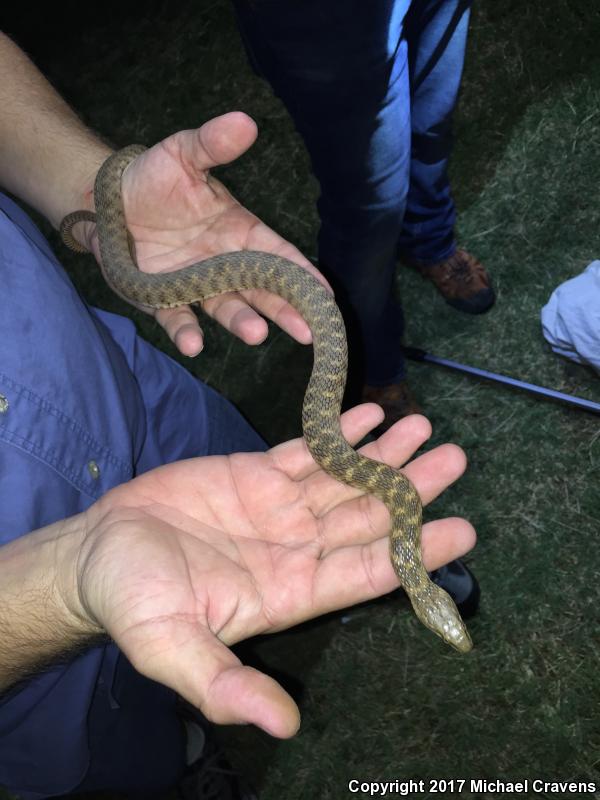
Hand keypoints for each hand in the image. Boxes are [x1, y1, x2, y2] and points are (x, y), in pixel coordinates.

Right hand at [70, 407, 474, 737]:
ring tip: (423, 427)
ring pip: (346, 479)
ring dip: (385, 455)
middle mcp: (297, 548)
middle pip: (368, 517)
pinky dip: (339, 434)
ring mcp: (280, 508)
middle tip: (454, 459)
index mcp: (290, 592)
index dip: (414, 552)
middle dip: (412, 489)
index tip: (460, 530)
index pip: (366, 572)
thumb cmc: (133, 601)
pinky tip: (368, 417)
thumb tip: (285, 726)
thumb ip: (224, 685)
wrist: (97, 552)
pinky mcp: (257, 474)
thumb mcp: (171, 648)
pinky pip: (307, 451)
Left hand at [83, 112, 325, 355]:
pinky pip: (178, 319)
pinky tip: (193, 344)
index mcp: (241, 233)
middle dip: (286, 311)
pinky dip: (185, 333)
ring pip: (227, 309)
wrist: (107, 201)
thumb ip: (212, 144)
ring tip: (256, 334)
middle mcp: (225, 265)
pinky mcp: (165, 300)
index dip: (303, 275)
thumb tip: (245, 121)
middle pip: (263, 291)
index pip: (279, 256)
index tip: (326, 296)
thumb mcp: (182, 154)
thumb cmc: (153, 177)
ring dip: (242, 321)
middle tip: (308, 331)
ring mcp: (197, 286)